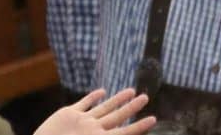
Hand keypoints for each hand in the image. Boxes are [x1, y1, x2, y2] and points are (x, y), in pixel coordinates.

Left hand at [33, 89, 155, 134]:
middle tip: (145, 96)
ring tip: (130, 90)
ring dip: (118, 98)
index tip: (153, 118)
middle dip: (133, 107)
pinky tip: (102, 91)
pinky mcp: (67, 113)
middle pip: (118, 116)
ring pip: (105, 106)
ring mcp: (82, 119)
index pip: (126, 133)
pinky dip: (94, 96)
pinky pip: (84, 102)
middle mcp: (95, 129)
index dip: (140, 126)